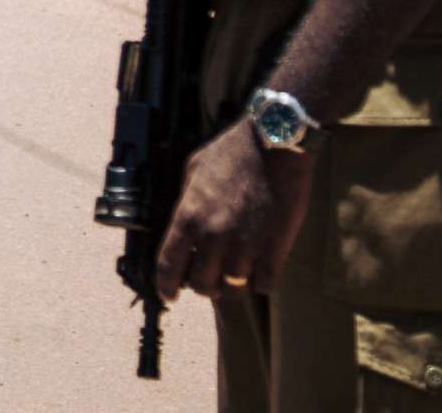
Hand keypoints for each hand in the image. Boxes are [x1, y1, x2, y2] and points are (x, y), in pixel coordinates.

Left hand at [155, 119, 316, 302]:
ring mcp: (245, 245)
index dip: (166, 285)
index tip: (170, 295)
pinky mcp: (275, 249)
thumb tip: (184, 225)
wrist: (273, 144)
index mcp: (188, 217)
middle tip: (210, 281)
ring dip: (234, 285)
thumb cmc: (231, 152)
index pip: (169, 265)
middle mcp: (213, 237)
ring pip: (234, 288)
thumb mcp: (193, 170)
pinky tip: (262, 271)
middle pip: (202, 284)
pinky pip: (265, 284)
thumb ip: (186, 202)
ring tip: (237, 274)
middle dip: (204, 286)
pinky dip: (262, 282)